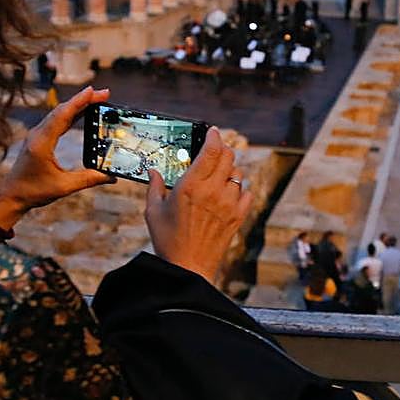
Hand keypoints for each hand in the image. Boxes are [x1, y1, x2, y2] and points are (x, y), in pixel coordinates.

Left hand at [0, 86, 114, 229]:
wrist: (10, 196)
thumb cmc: (33, 192)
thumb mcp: (64, 187)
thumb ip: (88, 179)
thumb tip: (110, 177)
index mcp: (42, 143)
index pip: (63, 116)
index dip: (79, 102)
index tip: (93, 91)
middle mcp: (37, 135)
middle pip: (62, 110)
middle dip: (83, 100)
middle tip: (104, 93)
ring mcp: (36, 135)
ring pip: (59, 114)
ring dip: (77, 105)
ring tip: (96, 99)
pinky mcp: (37, 139)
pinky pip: (55, 121)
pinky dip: (70, 114)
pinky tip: (81, 112)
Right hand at [143, 127, 251, 283]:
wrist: (188, 268)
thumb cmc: (167, 241)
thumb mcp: (153, 211)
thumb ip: (154, 187)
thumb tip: (153, 171)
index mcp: (191, 186)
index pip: (211, 150)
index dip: (214, 136)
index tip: (213, 132)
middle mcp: (213, 191)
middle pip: (228, 156)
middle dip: (222, 149)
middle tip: (215, 150)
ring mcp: (228, 204)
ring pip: (237, 174)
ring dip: (228, 170)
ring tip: (217, 176)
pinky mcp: (237, 216)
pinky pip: (246, 192)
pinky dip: (239, 189)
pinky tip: (228, 194)